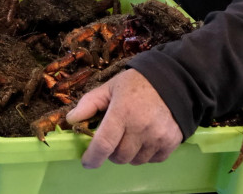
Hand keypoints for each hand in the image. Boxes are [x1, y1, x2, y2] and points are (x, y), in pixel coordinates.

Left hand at [65, 68, 182, 168]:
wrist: (172, 80)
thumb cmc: (136, 84)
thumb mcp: (109, 87)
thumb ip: (89, 103)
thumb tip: (71, 120)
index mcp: (122, 112)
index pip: (104, 144)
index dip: (93, 157)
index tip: (87, 162)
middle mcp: (141, 127)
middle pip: (119, 157)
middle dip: (111, 152)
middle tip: (113, 140)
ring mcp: (158, 136)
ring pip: (135, 161)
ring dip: (128, 154)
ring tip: (130, 137)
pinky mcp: (171, 142)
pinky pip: (152, 160)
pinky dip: (145, 155)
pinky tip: (145, 139)